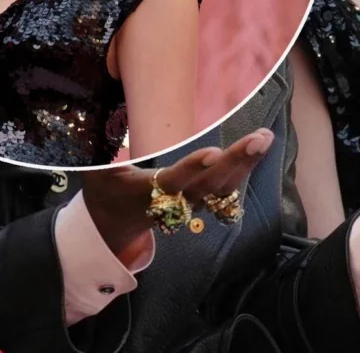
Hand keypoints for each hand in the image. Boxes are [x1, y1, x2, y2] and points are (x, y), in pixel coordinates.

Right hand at [82, 128, 273, 255]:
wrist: (113, 225)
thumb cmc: (104, 191)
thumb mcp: (94, 175)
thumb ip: (100, 158)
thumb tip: (110, 135)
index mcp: (146, 193)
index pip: (172, 182)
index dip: (191, 169)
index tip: (212, 152)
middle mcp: (173, 201)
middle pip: (208, 186)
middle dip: (235, 162)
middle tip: (259, 139)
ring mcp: (191, 202)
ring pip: (222, 189)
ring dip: (246, 163)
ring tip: (265, 138)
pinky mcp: (201, 198)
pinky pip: (226, 188)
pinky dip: (244, 167)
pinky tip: (260, 145)